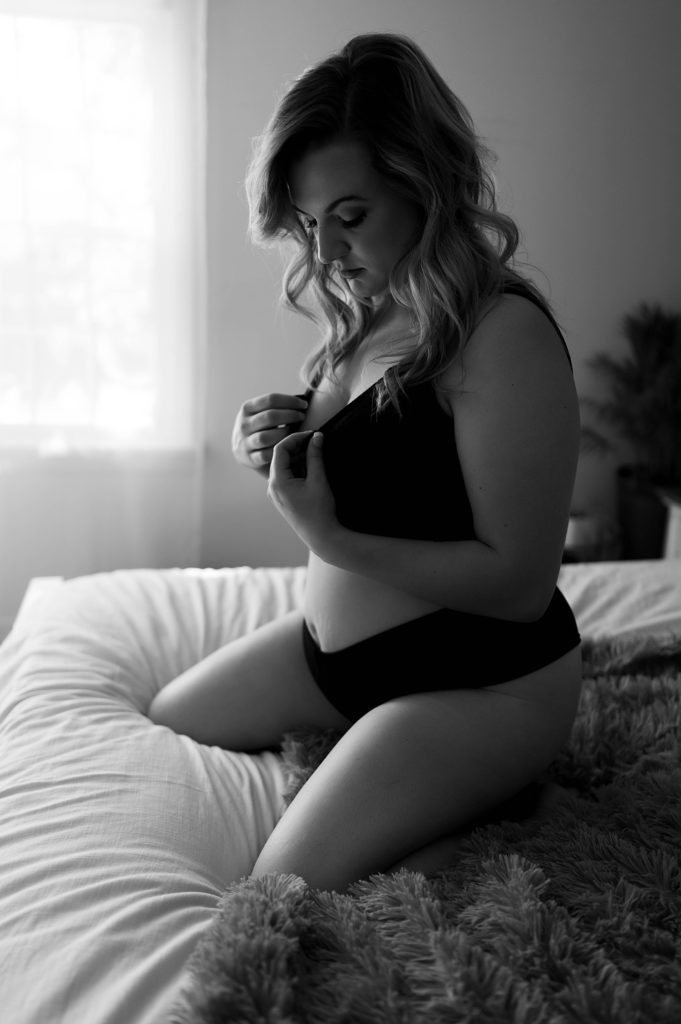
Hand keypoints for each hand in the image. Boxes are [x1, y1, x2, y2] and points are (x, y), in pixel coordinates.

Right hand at [231, 393, 307, 472]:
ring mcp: (246, 442)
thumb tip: (302, 403)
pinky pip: (267, 454)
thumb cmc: (261, 428)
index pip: (271, 399)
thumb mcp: (261, 413)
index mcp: (247, 408)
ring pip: (267, 437)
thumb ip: (277, 407)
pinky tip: (289, 446)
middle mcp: (244, 425)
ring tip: (296, 432)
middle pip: (270, 417)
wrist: (244, 451)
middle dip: (291, 415)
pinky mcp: (250, 458)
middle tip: (302, 417)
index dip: (291, 401)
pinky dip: (279, 450)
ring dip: (285, 434)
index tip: (304, 404)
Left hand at [268, 431, 338, 554]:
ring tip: (315, 456)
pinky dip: (297, 469)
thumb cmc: (319, 510)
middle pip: (280, 458)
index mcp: (277, 482)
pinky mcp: (282, 498)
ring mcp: (276, 494)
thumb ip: (315, 456)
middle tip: (315, 443)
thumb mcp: (318, 479)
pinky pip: (286, 477)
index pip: (280, 450)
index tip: (311, 435)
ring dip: (298, 458)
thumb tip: (317, 437)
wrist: (321, 536)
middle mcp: (272, 487)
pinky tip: (311, 469)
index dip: (295, 438)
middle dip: (297, 448)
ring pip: (283, 467)